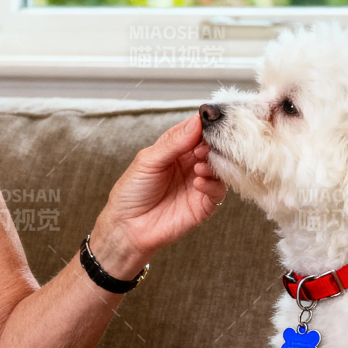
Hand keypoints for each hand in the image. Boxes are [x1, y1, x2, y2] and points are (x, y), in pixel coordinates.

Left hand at [91, 114, 227, 273]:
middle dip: (212, 144)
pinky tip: (198, 183)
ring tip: (199, 166)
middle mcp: (190, 164)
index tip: (210, 120)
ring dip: (213, 164)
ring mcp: (198, 183)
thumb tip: (196, 122)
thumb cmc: (132, 193)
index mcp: (176, 150)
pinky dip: (212, 184)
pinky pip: (218, 191)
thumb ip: (173, 143)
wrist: (127, 227)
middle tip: (204, 146)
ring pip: (220, 167)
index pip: (196, 131)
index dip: (204, 125)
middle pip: (212, 147)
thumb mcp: (147, 161)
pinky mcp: (204, 204)